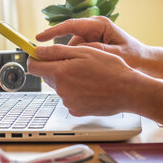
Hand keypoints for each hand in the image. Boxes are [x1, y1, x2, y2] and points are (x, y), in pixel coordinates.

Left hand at [27, 44, 141, 116]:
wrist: (128, 91)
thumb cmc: (111, 69)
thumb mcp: (84, 52)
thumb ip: (57, 51)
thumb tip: (38, 51)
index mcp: (60, 72)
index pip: (33, 67)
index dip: (35, 59)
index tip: (41, 55)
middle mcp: (61, 89)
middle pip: (47, 77)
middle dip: (56, 68)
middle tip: (76, 63)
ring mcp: (68, 102)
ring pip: (60, 87)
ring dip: (68, 80)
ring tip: (88, 76)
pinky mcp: (76, 110)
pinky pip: (69, 98)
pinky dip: (76, 92)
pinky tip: (90, 88)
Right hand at [35, 16, 150, 70]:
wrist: (146, 63)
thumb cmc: (134, 57)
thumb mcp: (114, 55)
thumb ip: (95, 51)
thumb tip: (75, 50)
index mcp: (100, 25)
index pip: (70, 25)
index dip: (53, 31)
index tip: (39, 38)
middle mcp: (95, 28)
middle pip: (69, 38)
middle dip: (63, 52)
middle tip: (56, 65)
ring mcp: (93, 37)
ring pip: (73, 48)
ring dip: (72, 60)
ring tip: (80, 73)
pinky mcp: (93, 46)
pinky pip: (79, 54)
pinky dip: (78, 63)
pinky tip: (83, 73)